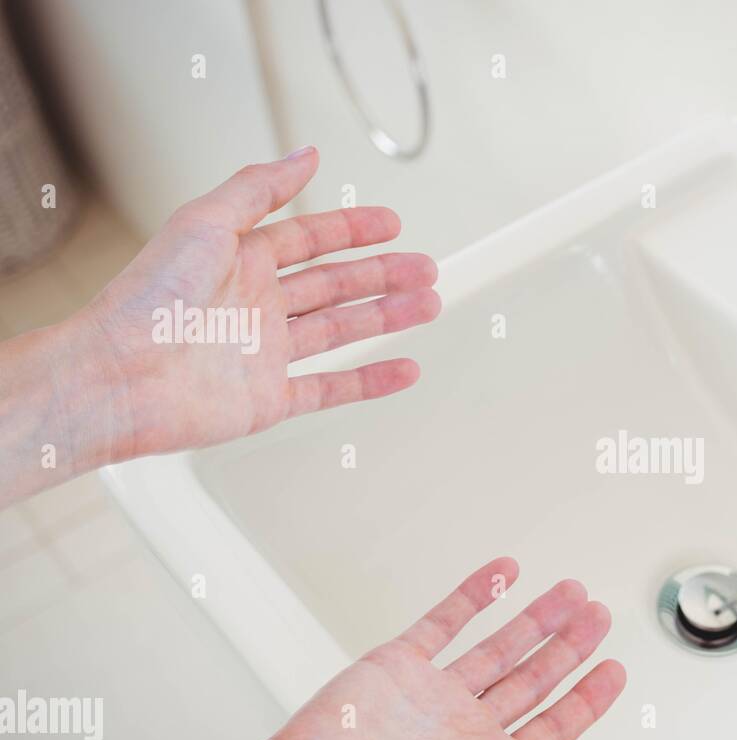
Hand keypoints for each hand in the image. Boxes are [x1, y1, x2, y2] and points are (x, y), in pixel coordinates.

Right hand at [0, 557, 627, 739]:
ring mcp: (434, 694)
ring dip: (535, 617)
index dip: (589, 696)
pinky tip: (504, 573)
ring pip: (498, 645)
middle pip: (533, 679)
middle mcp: (465, 730)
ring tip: (569, 592)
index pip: (555, 725)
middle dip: (569, 646)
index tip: (615, 668)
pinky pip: (445, 620)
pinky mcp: (400, 663)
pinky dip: (475, 594)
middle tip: (599, 614)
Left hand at [83, 145, 437, 458]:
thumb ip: (260, 189)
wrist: (120, 377)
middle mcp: (254, 305)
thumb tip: (305, 155)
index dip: (352, 229)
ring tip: (427, 306)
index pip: (309, 239)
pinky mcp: (269, 399)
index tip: (390, 224)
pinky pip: (331, 388)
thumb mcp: (206, 222)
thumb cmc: (148, 299)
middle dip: (383, 275)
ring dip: (386, 318)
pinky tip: (403, 369)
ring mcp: (264, 353)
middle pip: (334, 284)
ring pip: (341, 331)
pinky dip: (371, 381)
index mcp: (238, 261)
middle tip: (425, 268)